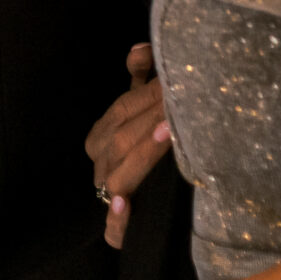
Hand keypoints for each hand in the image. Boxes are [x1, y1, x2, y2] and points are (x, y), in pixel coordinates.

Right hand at [84, 44, 171, 247]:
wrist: (159, 207)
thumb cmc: (151, 148)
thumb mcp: (146, 109)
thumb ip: (141, 76)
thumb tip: (140, 48)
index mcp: (101, 137)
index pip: (121, 112)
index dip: (145, 97)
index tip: (172, 86)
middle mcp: (100, 165)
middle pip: (122, 140)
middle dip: (151, 121)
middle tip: (180, 107)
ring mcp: (107, 197)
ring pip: (119, 176)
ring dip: (143, 155)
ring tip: (168, 135)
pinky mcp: (119, 231)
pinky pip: (113, 230)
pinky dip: (118, 221)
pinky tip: (125, 204)